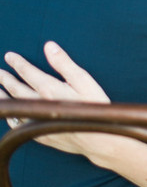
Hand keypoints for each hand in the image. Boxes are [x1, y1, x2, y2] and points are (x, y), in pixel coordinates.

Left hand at [0, 42, 111, 157]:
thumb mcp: (84, 81)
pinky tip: (9, 114)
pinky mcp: (40, 135)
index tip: (9, 56)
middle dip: (5, 79)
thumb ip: (64, 63)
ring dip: (3, 97)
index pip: (27, 72)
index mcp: (49, 89)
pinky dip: (11, 116)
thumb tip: (49, 46)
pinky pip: (17, 124)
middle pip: (16, 89)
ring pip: (13, 107)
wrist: (99, 140)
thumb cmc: (95, 108)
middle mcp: (39, 105)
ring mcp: (37, 121)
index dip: (17, 63)